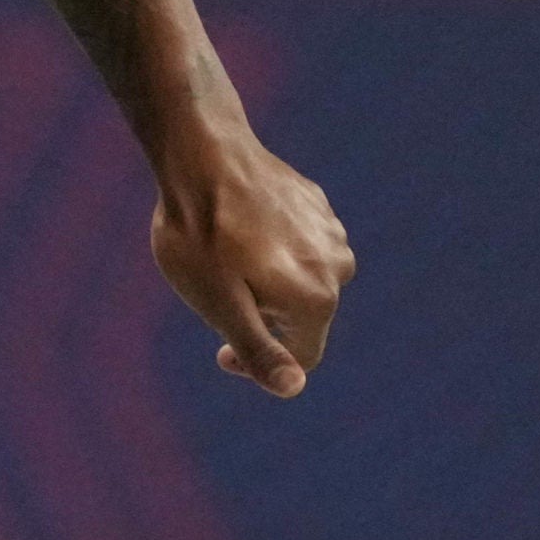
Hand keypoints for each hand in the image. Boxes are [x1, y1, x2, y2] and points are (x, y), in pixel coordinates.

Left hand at [149, 134, 354, 398]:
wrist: (202, 152)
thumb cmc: (202, 234)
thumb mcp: (220, 303)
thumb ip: (259, 349)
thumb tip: (293, 387)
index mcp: (317, 299)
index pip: (299, 358)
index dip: (256, 362)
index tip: (218, 347)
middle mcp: (337, 266)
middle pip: (301, 317)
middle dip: (263, 314)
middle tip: (218, 288)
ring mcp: (330, 230)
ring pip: (301, 278)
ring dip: (270, 279)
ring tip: (227, 257)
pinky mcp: (315, 203)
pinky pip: (298, 243)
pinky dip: (274, 247)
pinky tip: (239, 228)